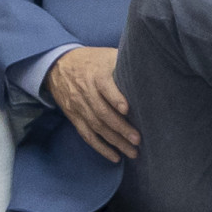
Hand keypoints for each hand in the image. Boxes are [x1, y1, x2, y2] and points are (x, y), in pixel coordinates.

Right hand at [49, 46, 137, 161]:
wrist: (58, 65)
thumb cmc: (93, 60)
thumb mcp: (108, 55)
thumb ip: (125, 63)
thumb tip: (153, 67)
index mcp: (96, 74)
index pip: (105, 87)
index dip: (115, 98)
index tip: (127, 109)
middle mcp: (86, 92)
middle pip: (102, 112)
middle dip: (120, 128)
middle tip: (138, 139)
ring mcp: (78, 106)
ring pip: (96, 127)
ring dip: (114, 141)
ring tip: (132, 152)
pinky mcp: (74, 117)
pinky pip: (87, 135)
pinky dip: (100, 147)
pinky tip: (114, 156)